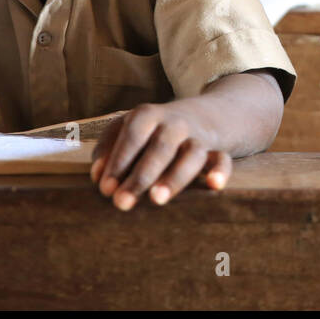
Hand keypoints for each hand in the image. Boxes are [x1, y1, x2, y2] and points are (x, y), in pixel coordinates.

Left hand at [90, 102, 231, 209]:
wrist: (198, 116)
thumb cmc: (150, 131)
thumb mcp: (126, 129)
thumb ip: (107, 150)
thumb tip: (97, 176)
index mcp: (147, 115)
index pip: (132, 136)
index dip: (118, 161)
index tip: (105, 189)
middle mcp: (174, 124)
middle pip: (160, 147)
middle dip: (140, 176)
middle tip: (122, 203)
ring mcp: (197, 137)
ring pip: (191, 154)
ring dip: (174, 177)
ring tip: (157, 199)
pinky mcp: (216, 150)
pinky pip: (222, 160)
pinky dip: (220, 171)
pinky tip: (214, 185)